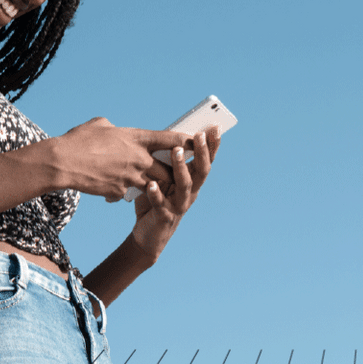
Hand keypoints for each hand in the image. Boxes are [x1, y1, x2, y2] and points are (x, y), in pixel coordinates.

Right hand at [55, 117, 191, 201]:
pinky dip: (126, 189)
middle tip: (176, 169)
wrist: (62, 164)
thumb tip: (115, 130)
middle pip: (169, 168)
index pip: (170, 139)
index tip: (196, 141)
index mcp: (136, 138)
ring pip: (154, 184)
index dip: (186, 141)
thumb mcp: (100, 125)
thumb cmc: (78, 141)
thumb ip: (114, 128)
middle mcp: (139, 159)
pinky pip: (129, 191)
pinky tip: (114, 185)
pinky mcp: (120, 191)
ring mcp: (131, 177)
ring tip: (152, 181)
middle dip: (174, 171)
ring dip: (155, 183)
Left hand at [129, 126, 221, 263]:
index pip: (205, 161)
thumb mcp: (163, 179)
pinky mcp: (164, 217)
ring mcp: (178, 206)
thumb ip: (167, 162)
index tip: (215, 128)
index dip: (212, 146)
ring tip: (176, 151)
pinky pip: (160, 204)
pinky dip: (156, 194)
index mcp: (192, 182)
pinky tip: (150, 184)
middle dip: (201, 152)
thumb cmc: (156, 201)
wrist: (147, 235)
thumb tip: (169, 136)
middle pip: (200, 171)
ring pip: (184, 186)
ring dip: (181, 167)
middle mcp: (189, 194)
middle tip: (199, 135)